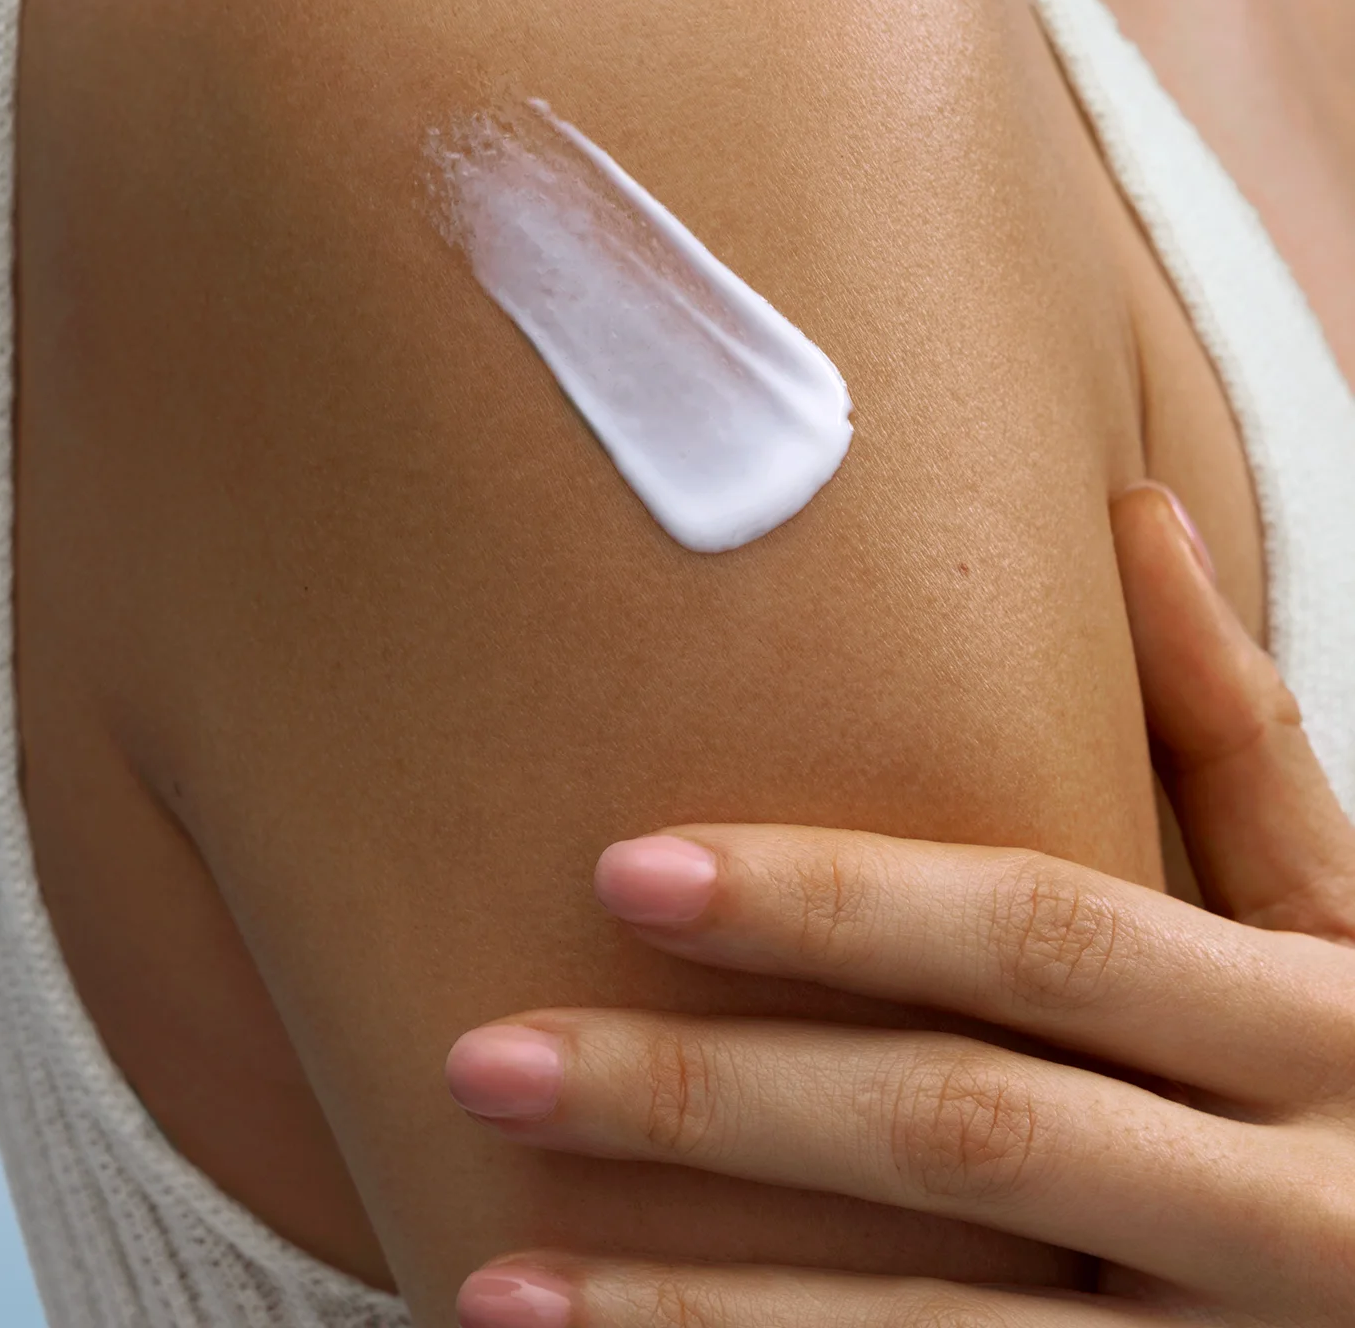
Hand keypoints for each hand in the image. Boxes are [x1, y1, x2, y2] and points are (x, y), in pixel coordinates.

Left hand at [444, 484, 1354, 1324]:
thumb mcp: (1352, 922)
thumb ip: (1238, 740)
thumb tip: (1136, 510)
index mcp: (1320, 1028)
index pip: (1040, 939)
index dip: (832, 903)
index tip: (623, 870)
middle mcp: (1295, 1211)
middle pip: (958, 1134)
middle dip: (710, 1103)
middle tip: (489, 1061)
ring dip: (700, 1322)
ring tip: (500, 1285)